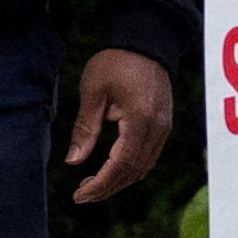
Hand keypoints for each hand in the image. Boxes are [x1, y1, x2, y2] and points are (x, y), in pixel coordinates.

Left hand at [64, 48, 175, 202]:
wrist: (146, 42)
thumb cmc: (117, 62)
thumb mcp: (93, 91)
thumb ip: (85, 128)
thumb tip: (73, 162)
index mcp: (139, 119)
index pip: (121, 164)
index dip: (100, 184)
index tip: (79, 195)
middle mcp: (157, 128)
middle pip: (134, 172)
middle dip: (108, 188)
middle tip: (82, 195)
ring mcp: (164, 128)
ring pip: (143, 168)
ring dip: (119, 181)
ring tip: (93, 185)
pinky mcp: (163, 125)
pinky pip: (148, 156)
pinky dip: (129, 169)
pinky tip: (111, 168)